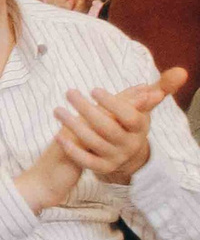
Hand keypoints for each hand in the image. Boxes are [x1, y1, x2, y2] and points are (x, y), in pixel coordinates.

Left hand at [53, 72, 186, 185]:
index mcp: (139, 127)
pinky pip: (87, 162)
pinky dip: (72, 150)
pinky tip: (59, 134)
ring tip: (58, 110)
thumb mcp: (144, 105)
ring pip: (94, 143)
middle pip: (108, 128)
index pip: (130, 117)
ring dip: (74, 125)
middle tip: (69, 92)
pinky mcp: (102, 168)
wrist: (127, 153)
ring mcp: (116, 157)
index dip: (114, 104)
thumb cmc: (130, 121)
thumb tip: (181, 71)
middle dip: (87, 110)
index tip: (94, 89)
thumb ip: (160, 88)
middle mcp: (129, 143)